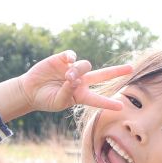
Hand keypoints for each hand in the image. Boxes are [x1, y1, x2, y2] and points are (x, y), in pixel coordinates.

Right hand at [17, 51, 132, 113]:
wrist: (30, 90)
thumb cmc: (46, 99)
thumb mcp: (58, 102)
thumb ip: (68, 93)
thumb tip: (75, 80)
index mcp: (82, 95)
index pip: (98, 99)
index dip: (108, 103)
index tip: (121, 107)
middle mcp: (81, 81)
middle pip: (103, 75)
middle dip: (117, 71)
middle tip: (131, 69)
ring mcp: (73, 69)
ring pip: (85, 66)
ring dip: (78, 72)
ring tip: (67, 78)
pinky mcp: (62, 60)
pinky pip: (72, 55)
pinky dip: (71, 57)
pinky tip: (68, 61)